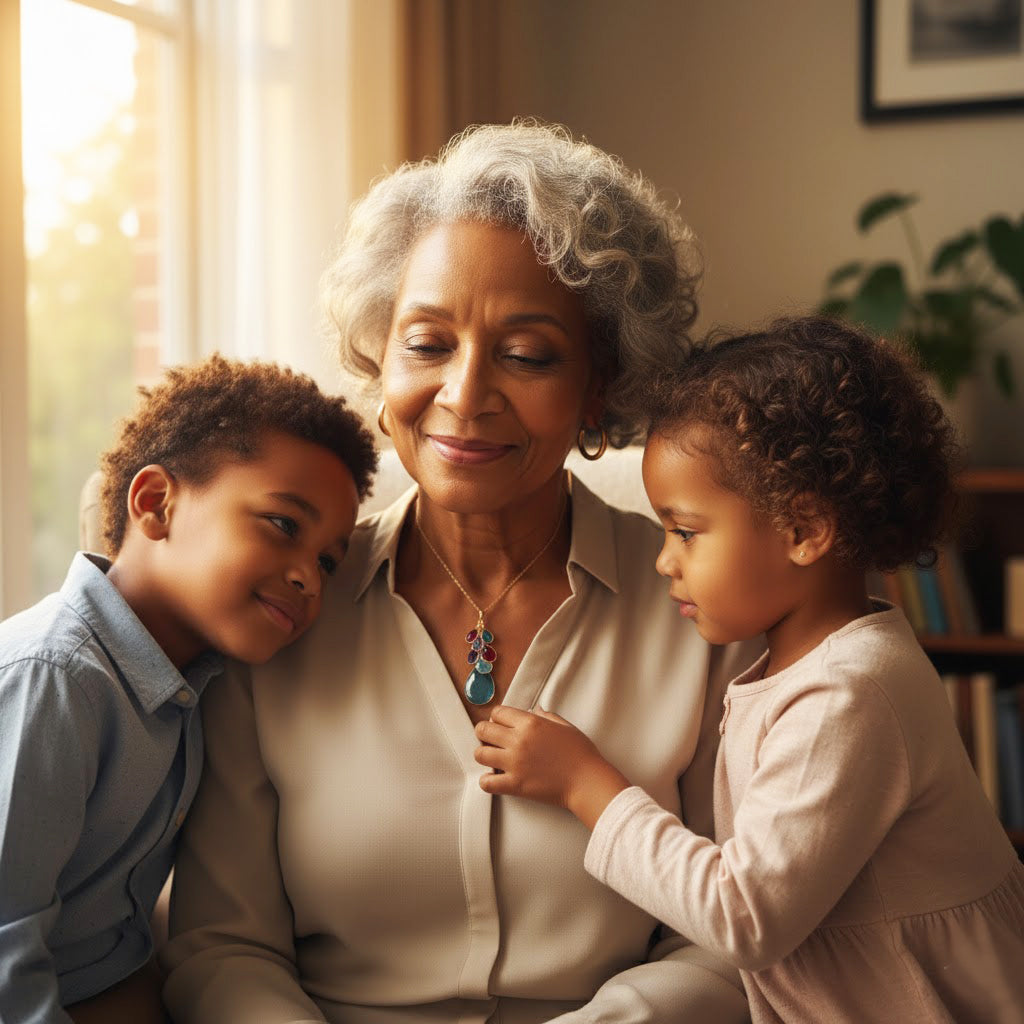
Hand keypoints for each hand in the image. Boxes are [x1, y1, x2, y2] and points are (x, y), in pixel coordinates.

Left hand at [474, 706, 629, 828]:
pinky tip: (495, 779)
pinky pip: (487, 782)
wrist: (587, 782)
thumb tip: (536, 711)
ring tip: (493, 759)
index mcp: (531, 723)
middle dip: (484, 733)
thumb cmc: (581, 754)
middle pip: (483, 730)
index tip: (500, 725)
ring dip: (484, 755)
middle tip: (491, 740)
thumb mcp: (566, 727)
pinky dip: (487, 781)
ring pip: (480, 754)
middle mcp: (518, 740)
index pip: (498, 713)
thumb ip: (547, 717)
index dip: (497, 718)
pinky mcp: (515, 784)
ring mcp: (515, 763)